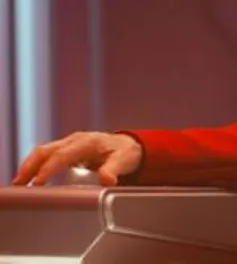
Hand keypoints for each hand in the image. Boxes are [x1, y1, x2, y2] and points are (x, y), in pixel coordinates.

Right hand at [12, 132, 142, 186]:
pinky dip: (35, 166)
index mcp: (87, 142)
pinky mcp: (66, 150)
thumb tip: (107, 180)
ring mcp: (69, 144)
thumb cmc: (126, 153)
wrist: (128, 145)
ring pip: (43, 152)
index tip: (37, 182)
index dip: (49, 168)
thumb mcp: (125, 161)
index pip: (62, 155)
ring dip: (29, 166)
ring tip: (19, 184)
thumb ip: (114, 170)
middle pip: (46, 150)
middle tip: (20, 184)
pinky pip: (46, 156)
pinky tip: (29, 179)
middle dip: (31, 166)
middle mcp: (75, 140)